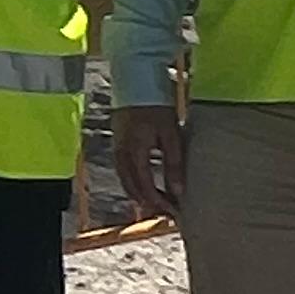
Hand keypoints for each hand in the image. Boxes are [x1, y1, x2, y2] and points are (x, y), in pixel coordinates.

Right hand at [114, 104, 186, 221]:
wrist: (135, 80)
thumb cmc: (156, 105)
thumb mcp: (170, 134)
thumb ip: (173, 164)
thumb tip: (178, 191)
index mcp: (134, 152)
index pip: (145, 187)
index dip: (159, 202)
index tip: (174, 212)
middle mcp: (120, 153)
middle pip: (131, 188)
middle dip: (148, 203)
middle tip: (166, 212)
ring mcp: (116, 147)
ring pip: (125, 180)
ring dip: (139, 193)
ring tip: (157, 202)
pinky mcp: (117, 141)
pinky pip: (122, 169)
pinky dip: (133, 181)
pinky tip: (145, 182)